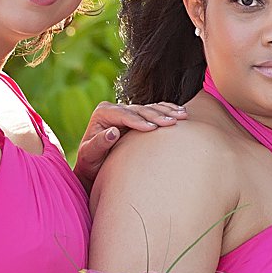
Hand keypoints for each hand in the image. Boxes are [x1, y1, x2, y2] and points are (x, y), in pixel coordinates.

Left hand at [73, 100, 187, 189]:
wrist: (95, 164)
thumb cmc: (91, 162)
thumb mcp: (89, 155)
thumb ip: (99, 143)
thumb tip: (113, 132)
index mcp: (103, 113)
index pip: (124, 114)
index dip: (138, 120)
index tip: (153, 128)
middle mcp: (116, 108)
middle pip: (139, 110)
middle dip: (156, 116)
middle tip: (172, 122)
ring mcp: (128, 111)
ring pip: (150, 108)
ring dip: (167, 112)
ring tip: (182, 117)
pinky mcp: (138, 116)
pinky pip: (155, 110)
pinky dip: (168, 111)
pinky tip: (181, 113)